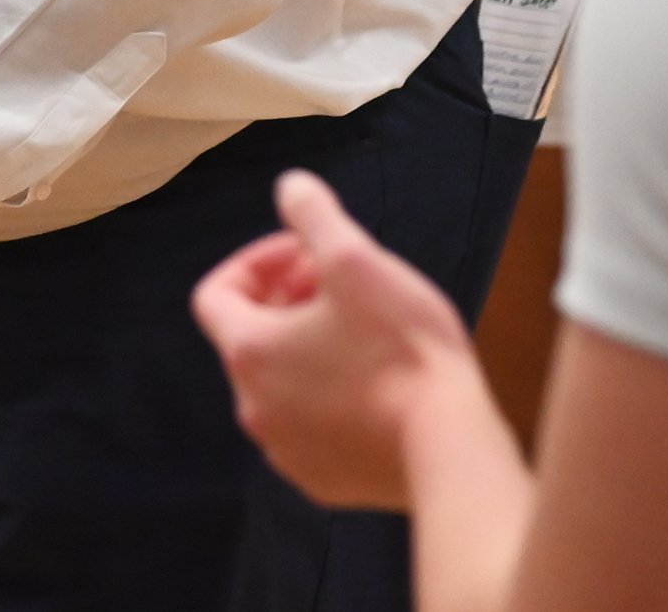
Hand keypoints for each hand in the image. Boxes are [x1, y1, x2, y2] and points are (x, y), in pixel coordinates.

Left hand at [193, 169, 492, 510]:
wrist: (452, 451)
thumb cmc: (404, 353)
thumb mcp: (358, 262)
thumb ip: (314, 217)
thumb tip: (290, 186)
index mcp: (249, 353)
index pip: (215, 294)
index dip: (257, 261)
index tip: (303, 251)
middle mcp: (253, 408)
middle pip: (250, 337)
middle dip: (286, 299)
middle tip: (338, 285)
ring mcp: (287, 451)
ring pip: (282, 383)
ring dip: (308, 348)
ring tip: (362, 331)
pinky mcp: (324, 481)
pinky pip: (311, 427)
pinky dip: (329, 396)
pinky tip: (377, 384)